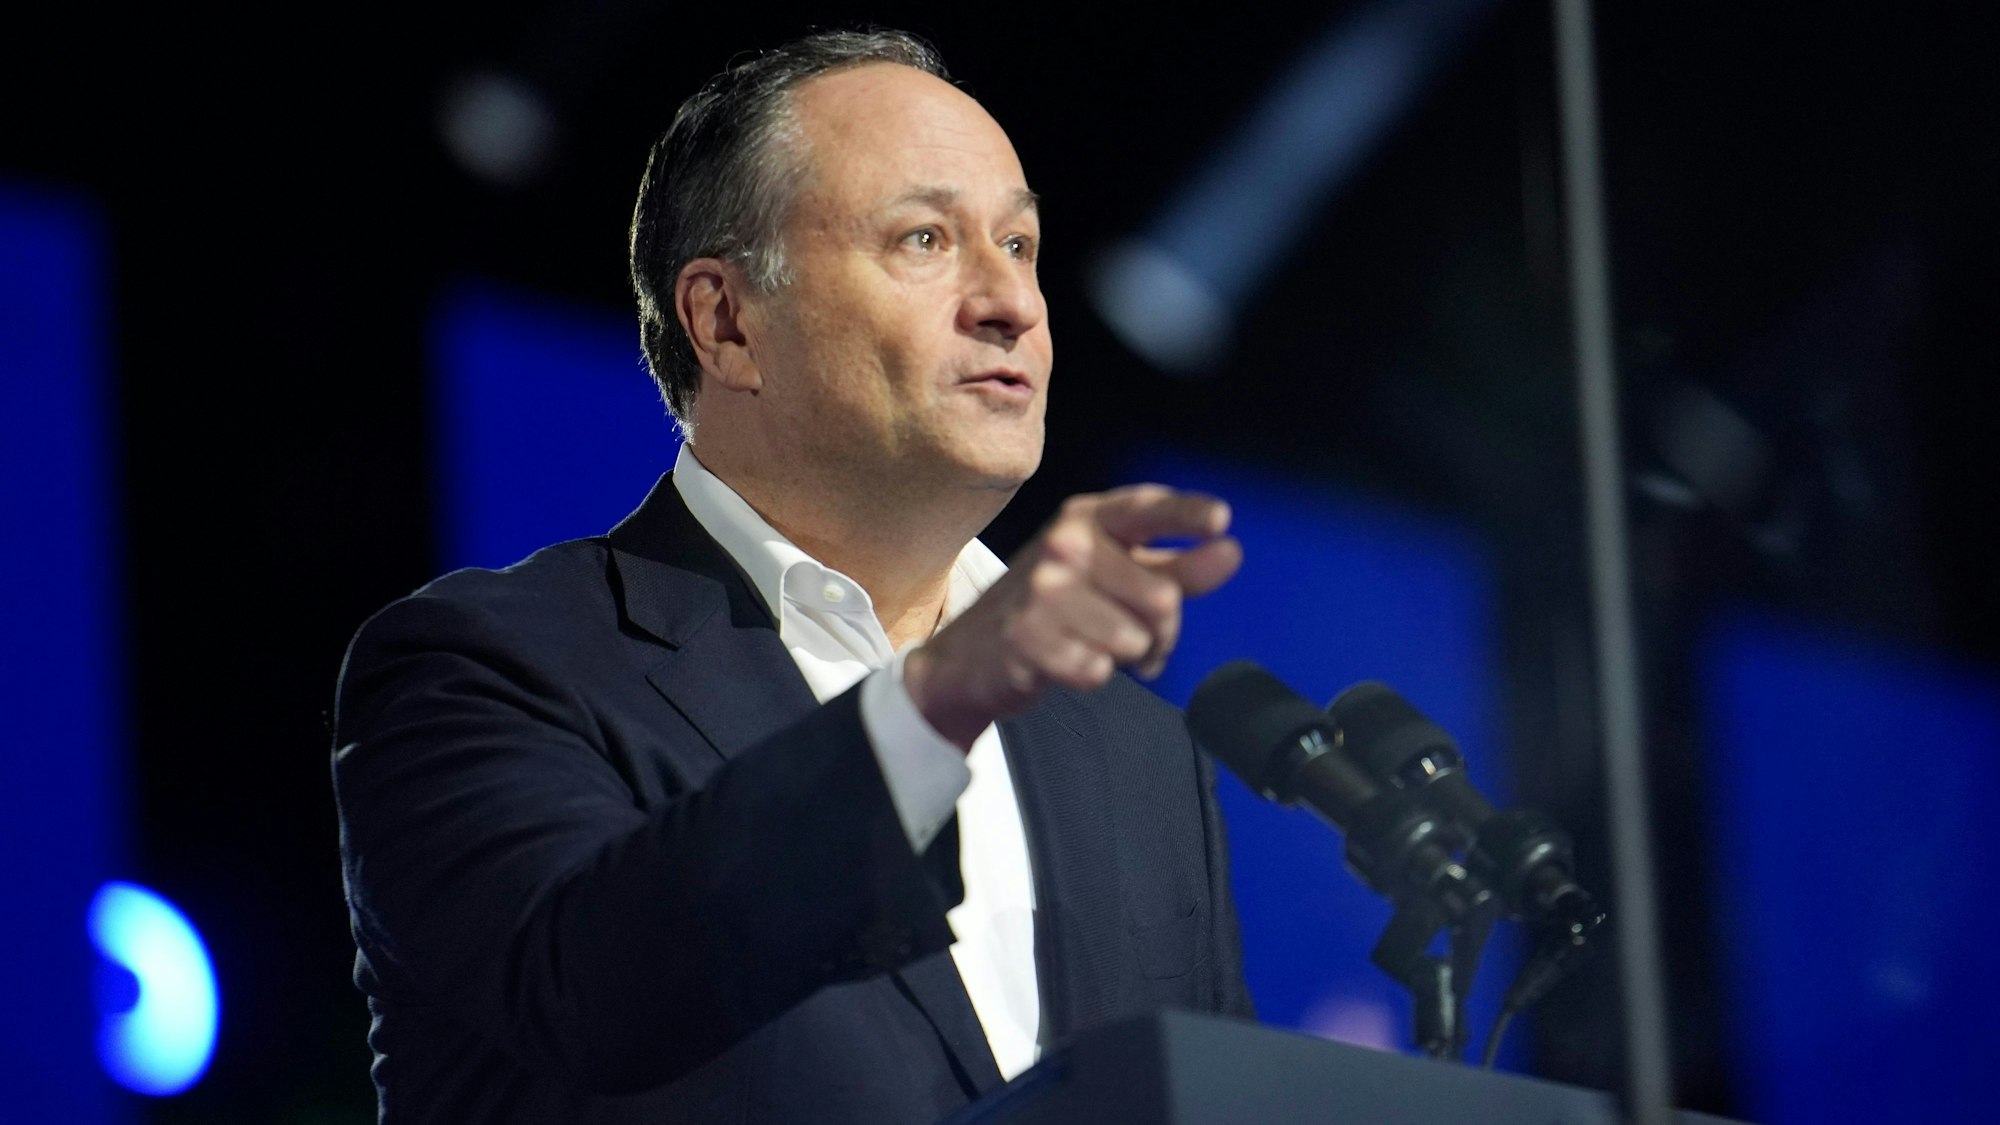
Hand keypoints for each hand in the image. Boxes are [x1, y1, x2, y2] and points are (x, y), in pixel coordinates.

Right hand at [903, 484, 1241, 750]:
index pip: (1146, 508)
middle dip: (1163, 632)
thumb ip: (1176, 566)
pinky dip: (1091, 675)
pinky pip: (1098, 670)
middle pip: (1161, 597)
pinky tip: (1066, 661)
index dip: (1187, 514)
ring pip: (1133, 639)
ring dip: (1128, 657)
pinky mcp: (1026, 636)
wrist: (971, 654)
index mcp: (1087, 517)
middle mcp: (1063, 544)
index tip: (1222, 520)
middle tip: (1138, 638)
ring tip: (1098, 648)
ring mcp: (1042, 589)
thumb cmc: (1055, 606)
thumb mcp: (1115, 575)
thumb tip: (1232, 550)